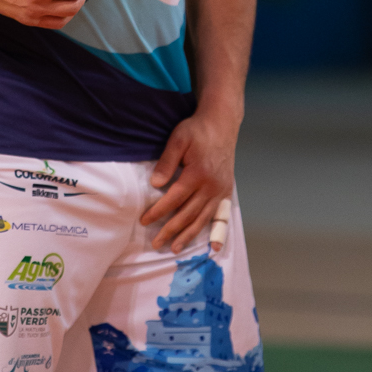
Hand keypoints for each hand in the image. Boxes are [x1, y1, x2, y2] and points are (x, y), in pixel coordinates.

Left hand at [140, 107, 238, 253]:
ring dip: (188, 235)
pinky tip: (211, 247)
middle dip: (171, 230)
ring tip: (175, 248)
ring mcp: (221, 191)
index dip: (158, 212)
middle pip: (188, 214)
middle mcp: (211, 186)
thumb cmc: (197, 130)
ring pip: (202, 219)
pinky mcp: (226, 192)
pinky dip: (214, 232)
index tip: (144, 221)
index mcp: (198, 174)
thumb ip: (166, 161)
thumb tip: (155, 184)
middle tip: (156, 243)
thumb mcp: (178, 139)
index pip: (174, 199)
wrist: (222, 124)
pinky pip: (218, 216)